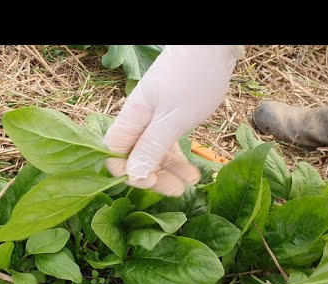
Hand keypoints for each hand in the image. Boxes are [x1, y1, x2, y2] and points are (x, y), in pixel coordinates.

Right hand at [103, 45, 243, 195]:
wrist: (214, 48)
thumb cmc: (193, 77)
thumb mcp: (173, 118)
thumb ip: (151, 147)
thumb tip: (132, 175)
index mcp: (131, 118)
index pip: (113, 154)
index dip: (128, 171)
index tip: (151, 181)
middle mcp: (138, 121)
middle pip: (134, 157)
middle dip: (153, 176)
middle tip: (177, 191)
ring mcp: (153, 120)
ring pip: (152, 154)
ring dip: (169, 172)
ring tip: (190, 184)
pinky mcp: (168, 120)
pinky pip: (167, 146)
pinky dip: (178, 160)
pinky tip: (192, 172)